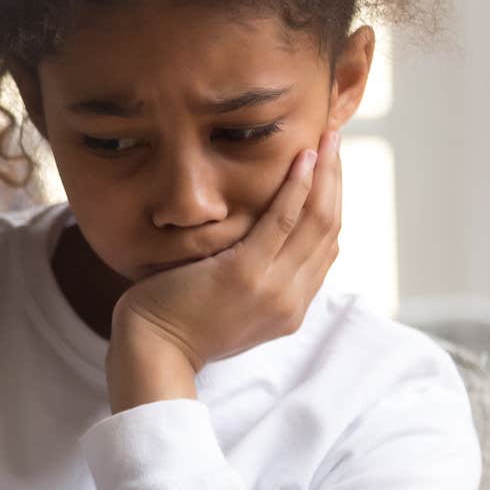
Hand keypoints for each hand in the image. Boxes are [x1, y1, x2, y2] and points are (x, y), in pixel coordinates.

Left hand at [106, 129, 341, 409]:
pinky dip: (298, 187)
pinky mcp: (245, 273)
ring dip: (327, 174)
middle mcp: (291, 299)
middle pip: (329, 229)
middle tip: (335, 140)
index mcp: (289, 308)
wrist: (153, 352)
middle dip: (337, 181)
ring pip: (317, 221)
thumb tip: (258, 247)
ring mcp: (272, 288)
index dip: (333, 204)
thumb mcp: (230, 307)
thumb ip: (254, 281)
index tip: (330, 171)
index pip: (326, 249)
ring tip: (328, 138)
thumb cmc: (177, 325)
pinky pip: (282, 221)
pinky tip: (303, 158)